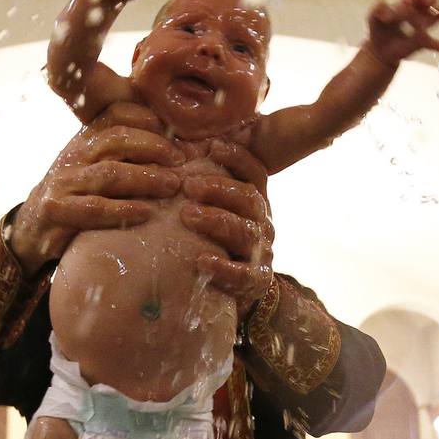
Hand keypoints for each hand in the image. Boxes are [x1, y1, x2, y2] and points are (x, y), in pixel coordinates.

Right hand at [9, 103, 184, 272]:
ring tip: (173, 185)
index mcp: (86, 138)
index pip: (115, 113)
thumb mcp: (97, 165)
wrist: (33, 226)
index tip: (175, 131)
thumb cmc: (79, 194)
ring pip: (109, 173)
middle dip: (153, 147)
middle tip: (181, 160)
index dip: (146, 117)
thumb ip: (127, 152)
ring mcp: (63, 181)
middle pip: (116, 139)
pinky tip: (147, 212)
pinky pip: (94, 208)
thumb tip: (179, 140)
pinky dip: (123, 210)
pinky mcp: (56, 209)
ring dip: (146, 178)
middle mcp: (74, 154)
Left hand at [180, 138, 275, 311]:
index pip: (255, 172)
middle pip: (249, 198)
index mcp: (254, 201)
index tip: (213, 146)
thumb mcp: (212, 211)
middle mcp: (262, 223)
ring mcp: (262, 253)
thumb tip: (175, 147)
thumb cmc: (214, 242)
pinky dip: (222, 267)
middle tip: (188, 185)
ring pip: (246, 232)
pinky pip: (243, 274)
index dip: (238, 157)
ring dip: (216, 220)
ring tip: (187, 215)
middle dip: (219, 188)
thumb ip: (201, 185)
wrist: (235, 292)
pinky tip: (200, 261)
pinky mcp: (256, 281)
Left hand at [364, 0, 438, 67]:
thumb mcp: (372, 17)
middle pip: (429, 0)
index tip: (404, 3)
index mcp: (405, 4)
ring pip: (437, 16)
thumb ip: (376, 9)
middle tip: (426, 3)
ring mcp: (422, 26)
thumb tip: (388, 14)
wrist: (378, 48)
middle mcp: (417, 13)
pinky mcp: (422, 41)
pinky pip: (436, 45)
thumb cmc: (377, 29)